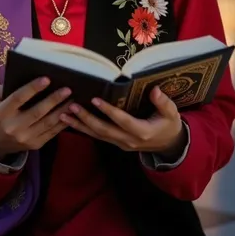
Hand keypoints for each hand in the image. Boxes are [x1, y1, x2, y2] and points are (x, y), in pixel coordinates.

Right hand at [0, 78, 71, 161]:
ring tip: (73, 99)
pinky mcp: (35, 144)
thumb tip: (24, 76)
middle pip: (37, 112)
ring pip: (48, 123)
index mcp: (1, 113)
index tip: (47, 78)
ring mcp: (25, 138)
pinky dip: (63, 122)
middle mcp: (13, 127)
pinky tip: (71, 112)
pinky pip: (52, 132)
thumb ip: (3, 88)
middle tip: (67, 89)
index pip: (18, 98)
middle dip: (54, 100)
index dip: (33, 88)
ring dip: (62, 110)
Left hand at [60, 86, 185, 157]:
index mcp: (142, 132)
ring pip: (97, 135)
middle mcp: (128, 140)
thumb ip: (163, 103)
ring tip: (63, 114)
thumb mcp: (172, 114)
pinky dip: (83, 129)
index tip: (95, 99)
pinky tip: (70, 121)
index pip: (122, 121)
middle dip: (86, 118)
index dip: (108, 111)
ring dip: (79, 125)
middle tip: (71, 105)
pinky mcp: (116, 143)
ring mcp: (120, 144)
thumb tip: (155, 90)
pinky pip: (97, 136)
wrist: (168, 145)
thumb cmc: (169, 125)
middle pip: (104, 130)